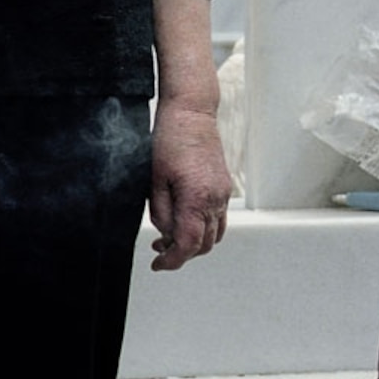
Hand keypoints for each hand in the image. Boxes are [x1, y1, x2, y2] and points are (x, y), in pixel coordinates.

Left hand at [146, 96, 232, 270]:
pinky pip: (219, 218)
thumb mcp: (154, 180)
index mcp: (197, 198)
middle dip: (182, 253)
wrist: (191, 113)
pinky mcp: (224, 187)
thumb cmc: (170, 140)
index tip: (158, 265)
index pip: (189, 244)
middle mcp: (216, 199)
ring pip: (215, 234)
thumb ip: (162, 213)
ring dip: (194, 242)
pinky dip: (204, 228)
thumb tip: (167, 234)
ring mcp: (223, 193)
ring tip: (170, 237)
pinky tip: (186, 220)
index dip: (172, 261)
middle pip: (205, 244)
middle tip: (159, 251)